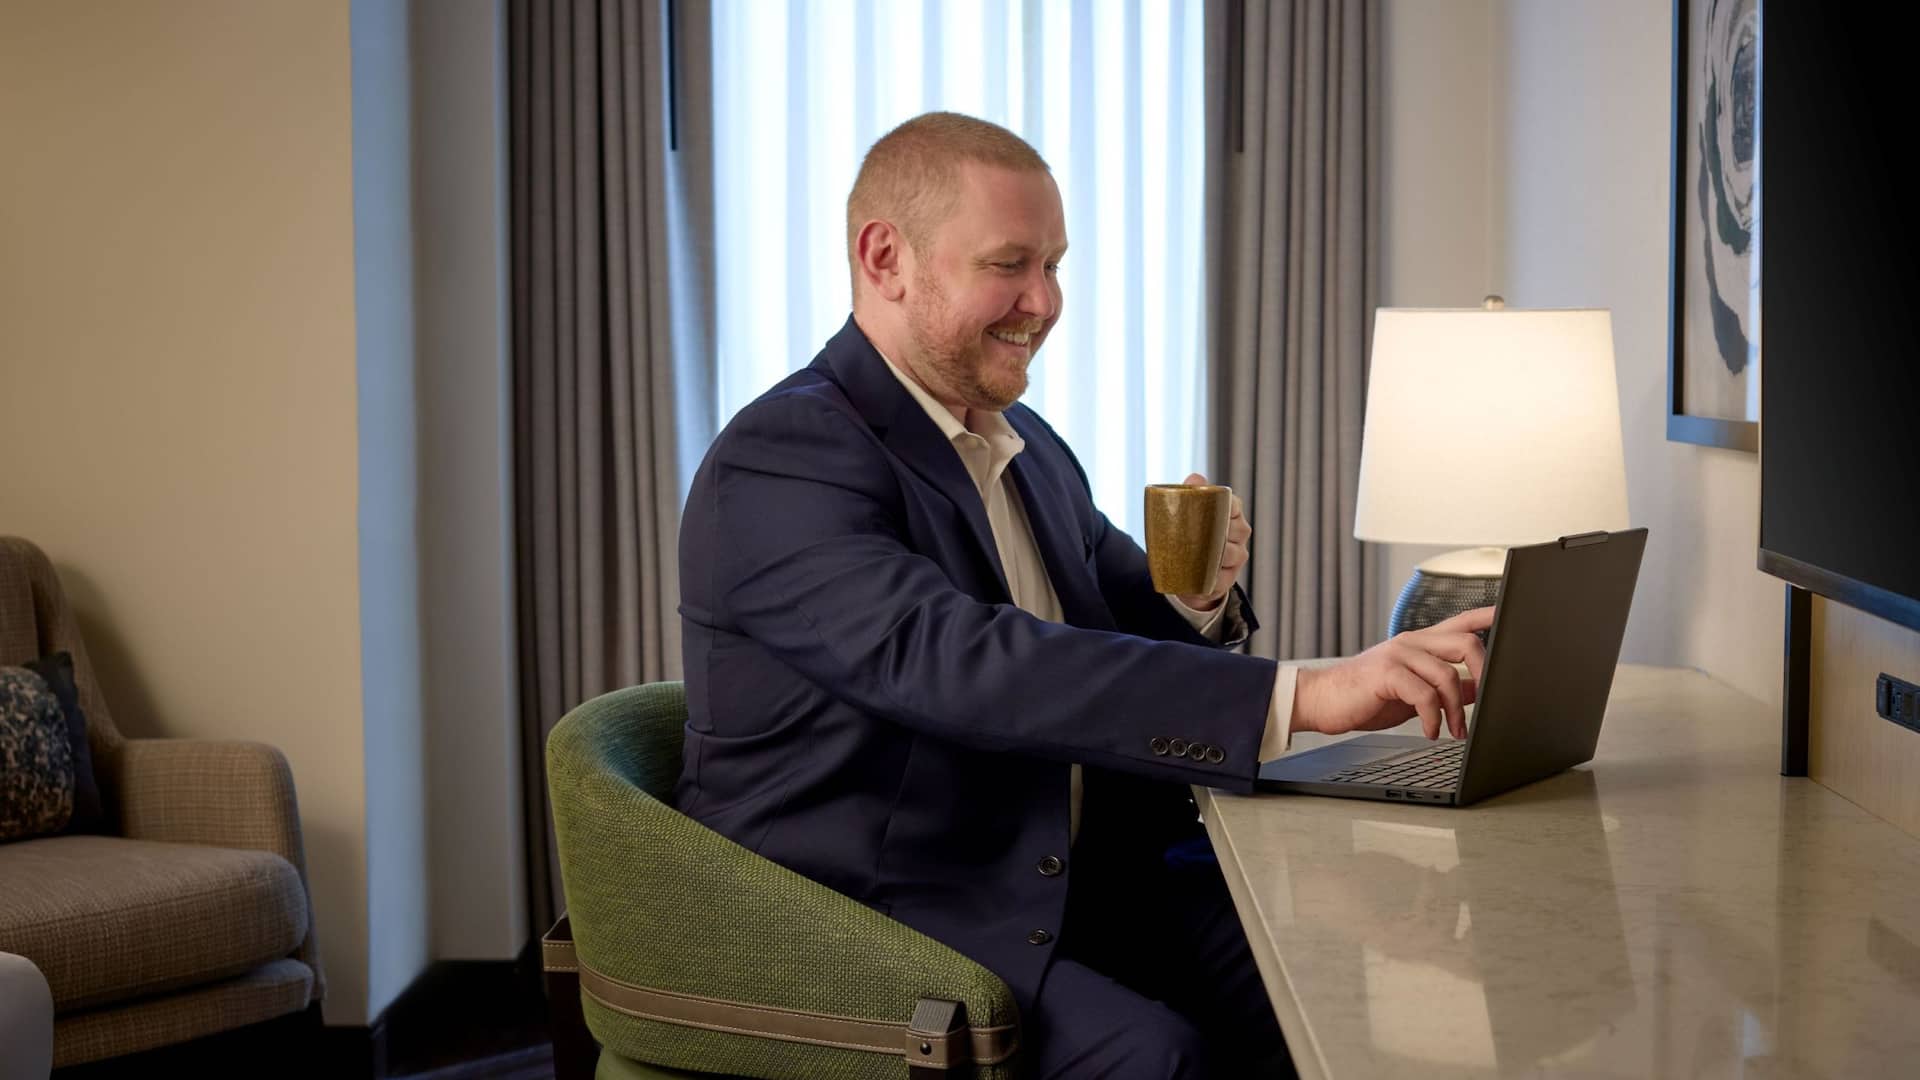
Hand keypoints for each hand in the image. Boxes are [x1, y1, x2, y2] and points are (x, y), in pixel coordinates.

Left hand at [1175, 473, 1248, 611]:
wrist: (1184, 570)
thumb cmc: (1189, 532)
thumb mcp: (1188, 512)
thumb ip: (1191, 493)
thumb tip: (1195, 478)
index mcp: (1232, 514)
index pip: (1234, 505)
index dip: (1227, 507)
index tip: (1212, 509)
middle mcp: (1239, 534)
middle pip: (1239, 530)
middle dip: (1221, 531)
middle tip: (1198, 532)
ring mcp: (1236, 557)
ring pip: (1233, 555)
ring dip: (1218, 556)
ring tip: (1198, 556)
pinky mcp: (1228, 579)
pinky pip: (1224, 580)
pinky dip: (1213, 581)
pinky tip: (1202, 580)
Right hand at [1293, 607, 1494, 739]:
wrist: (1322, 700)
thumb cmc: (1365, 695)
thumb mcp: (1412, 691)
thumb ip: (1443, 686)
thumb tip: (1477, 689)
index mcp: (1420, 642)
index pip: (1462, 621)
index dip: (1489, 617)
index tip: (1512, 615)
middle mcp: (1412, 641)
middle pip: (1467, 643)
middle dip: (1485, 675)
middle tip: (1484, 704)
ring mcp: (1398, 654)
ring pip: (1448, 674)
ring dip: (1458, 711)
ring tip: (1454, 731)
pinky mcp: (1386, 673)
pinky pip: (1424, 695)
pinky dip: (1433, 719)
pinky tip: (1429, 731)